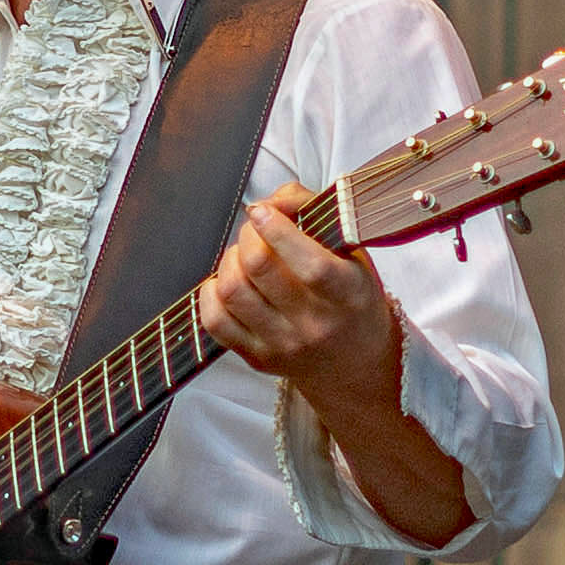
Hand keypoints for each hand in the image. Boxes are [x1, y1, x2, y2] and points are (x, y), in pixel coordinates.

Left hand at [198, 181, 399, 403]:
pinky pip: (215, 321)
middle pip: (260, 270)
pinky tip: (227, 282)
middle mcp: (316, 324)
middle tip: (255, 230)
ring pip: (233, 291)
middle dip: (249, 236)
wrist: (354, 362)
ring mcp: (284, 345)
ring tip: (243, 256)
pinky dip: (211, 293)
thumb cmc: (351, 296)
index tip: (262, 211)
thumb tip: (269, 203)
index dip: (277, 232)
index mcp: (348, 294)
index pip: (310, 265)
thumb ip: (312, 211)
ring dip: (230, 261)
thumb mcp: (350, 250)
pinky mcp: (257, 358)